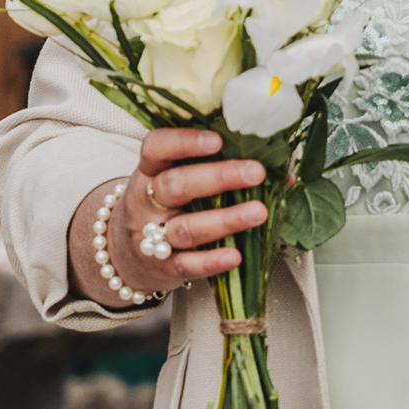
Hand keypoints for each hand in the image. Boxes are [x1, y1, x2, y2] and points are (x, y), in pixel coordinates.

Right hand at [76, 127, 264, 302]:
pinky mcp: (165, 268)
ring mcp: (152, 237)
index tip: (217, 140)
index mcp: (150, 172)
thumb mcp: (178, 181)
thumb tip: (282, 168)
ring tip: (259, 212)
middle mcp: (146, 202)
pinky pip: (187, 265)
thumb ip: (221, 168)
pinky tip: (236, 255)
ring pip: (185, 227)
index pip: (156, 148)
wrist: (126, 258)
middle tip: (256, 172)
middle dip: (218, 177)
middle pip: (174, 186)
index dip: (184, 142)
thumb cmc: (165, 209)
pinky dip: (212, 261)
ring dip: (225, 219)